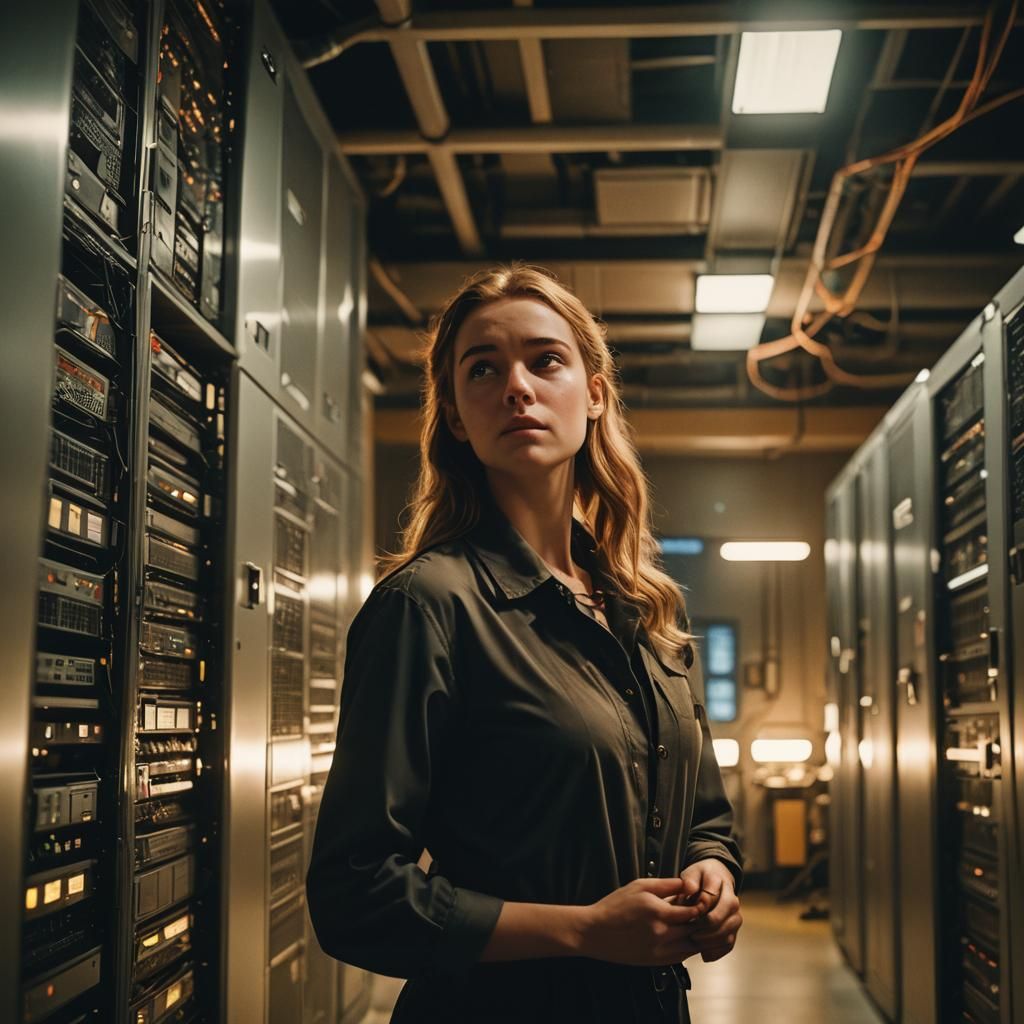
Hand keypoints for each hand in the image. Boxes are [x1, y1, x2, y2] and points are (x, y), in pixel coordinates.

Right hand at [579, 877, 705, 966]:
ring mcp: (659, 950)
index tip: (699, 901)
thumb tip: (688, 883)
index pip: (693, 912)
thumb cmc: (615, 906)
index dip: (700, 906)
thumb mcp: (640, 886)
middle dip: (700, 920)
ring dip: (696, 936)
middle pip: (694, 929)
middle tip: (699, 913)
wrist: (595, 932)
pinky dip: (687, 948)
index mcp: (658, 911)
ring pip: (691, 946)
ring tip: (692, 925)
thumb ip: (667, 885)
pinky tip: (683, 938)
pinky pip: (681, 957)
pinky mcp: (656, 962)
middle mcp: (661, 933)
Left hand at [675, 859, 741, 961]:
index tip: (687, 913)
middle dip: (704, 927)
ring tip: (694, 941)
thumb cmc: (699, 878)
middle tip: (690, 932)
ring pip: (727, 933)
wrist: (714, 879)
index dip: (698, 907)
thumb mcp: (691, 873)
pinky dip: (717, 951)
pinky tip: (704, 954)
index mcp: (720, 882)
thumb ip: (689, 880)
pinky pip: (729, 944)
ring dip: (710, 941)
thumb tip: (690, 889)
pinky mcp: (734, 929)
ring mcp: (735, 915)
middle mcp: (732, 899)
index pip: (711, 897)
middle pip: (721, 918)